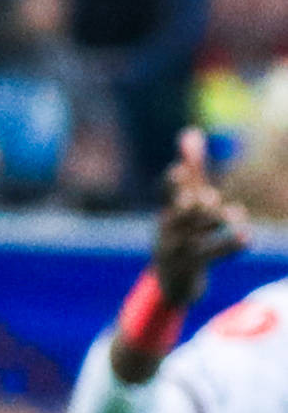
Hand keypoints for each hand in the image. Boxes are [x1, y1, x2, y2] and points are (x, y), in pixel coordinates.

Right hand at [151, 128, 248, 310]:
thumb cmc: (182, 232)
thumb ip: (191, 169)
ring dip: (214, 222)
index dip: (172, 184)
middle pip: (179, 214)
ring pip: (194, 235)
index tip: (180, 171)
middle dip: (194, 205)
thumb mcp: (183, 202)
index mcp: (167, 210)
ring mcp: (176, 250)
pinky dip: (229, 246)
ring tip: (234, 214)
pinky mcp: (189, 268)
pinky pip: (209, 256)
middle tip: (211, 199)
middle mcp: (167, 229)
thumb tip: (191, 131)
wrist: (171, 280)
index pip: (166, 193)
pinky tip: (246, 237)